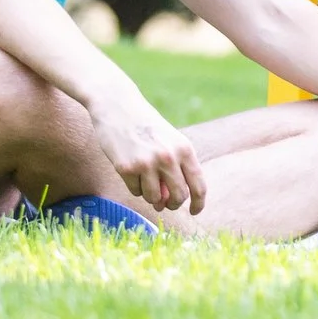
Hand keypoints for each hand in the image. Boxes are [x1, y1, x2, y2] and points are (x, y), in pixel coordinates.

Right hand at [86, 85, 206, 212]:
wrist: (118, 106)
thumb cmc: (147, 126)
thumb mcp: (170, 142)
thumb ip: (176, 169)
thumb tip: (169, 203)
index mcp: (185, 149)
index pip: (199, 185)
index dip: (199, 203)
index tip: (195, 211)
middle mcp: (169, 157)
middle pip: (179, 197)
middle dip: (173, 204)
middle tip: (166, 202)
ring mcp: (147, 164)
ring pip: (155, 199)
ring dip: (151, 195)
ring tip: (146, 177)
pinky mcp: (127, 168)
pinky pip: (136, 192)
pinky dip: (135, 186)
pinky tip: (131, 169)